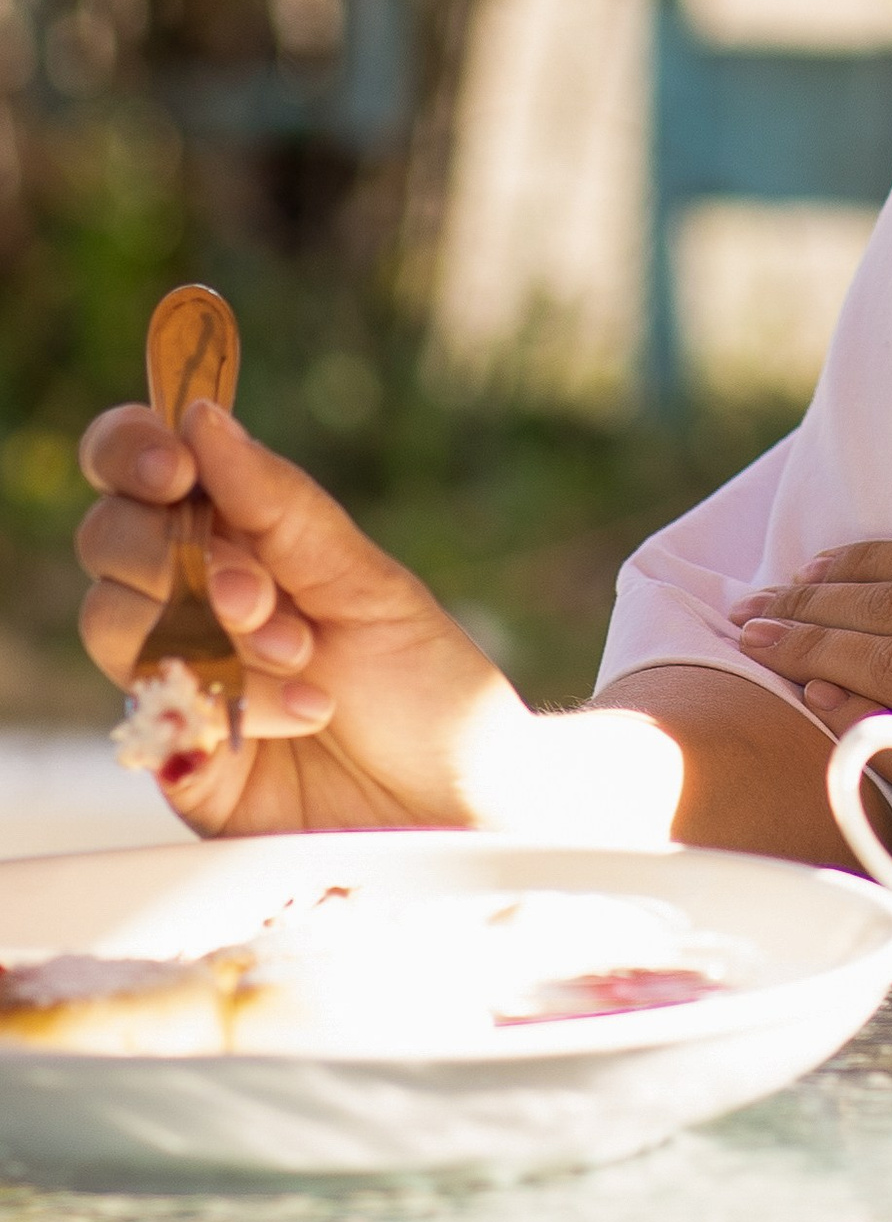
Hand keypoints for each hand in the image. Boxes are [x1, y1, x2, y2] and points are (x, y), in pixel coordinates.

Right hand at [77, 399, 526, 836]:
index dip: (131, 450)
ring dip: (211, 632)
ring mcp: (179, 676)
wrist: (454, 804)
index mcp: (241, 535)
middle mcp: (194, 598)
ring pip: (112, 622)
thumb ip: (280, 508)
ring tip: (304, 659)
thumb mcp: (368, 583)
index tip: (171, 465)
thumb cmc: (425, 686)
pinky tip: (302, 713)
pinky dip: (231, 705)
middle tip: (264, 596)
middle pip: (108, 540)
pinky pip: (152, 712)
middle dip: (179, 555)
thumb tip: (201, 417)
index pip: (143, 466)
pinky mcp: (176, 755)